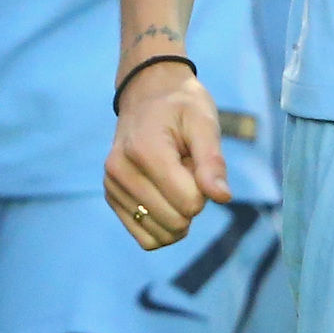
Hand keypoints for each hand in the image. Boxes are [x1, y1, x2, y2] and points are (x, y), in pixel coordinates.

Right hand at [104, 62, 229, 249]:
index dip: (204, 188)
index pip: (189, 202)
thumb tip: (222, 197)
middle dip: (191, 201)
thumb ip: (212, 161)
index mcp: (144, 150)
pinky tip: (164, 197)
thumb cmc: (181, 106)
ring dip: (177, 213)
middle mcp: (120, 171)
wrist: (147, 94)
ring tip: (172, 177)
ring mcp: (112, 186)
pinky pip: (145, 238)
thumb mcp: (204, 122)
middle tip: (185, 167)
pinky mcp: (111, 197)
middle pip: (176, 221)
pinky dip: (163, 227)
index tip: (195, 160)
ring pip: (160, 235)